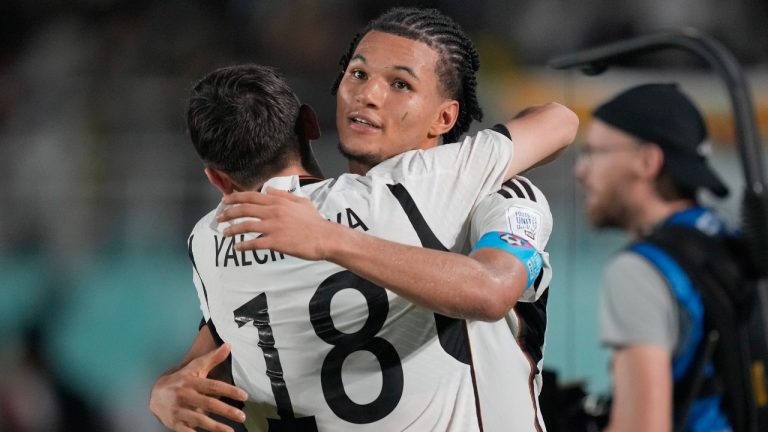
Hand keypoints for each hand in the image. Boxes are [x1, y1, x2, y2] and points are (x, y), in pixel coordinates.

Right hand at [149, 343, 247, 431]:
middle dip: (226, 411)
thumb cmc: (181, 379)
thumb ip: (213, 358)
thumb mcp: (194, 367)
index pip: (213, 386)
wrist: (155, 393)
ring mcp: (178, 410)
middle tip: (242, 417)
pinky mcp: (173, 423)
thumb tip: (229, 345)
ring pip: (199, 419)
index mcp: (191, 381)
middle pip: (208, 404)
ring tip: (231, 431)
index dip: (229, 391)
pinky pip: (186, 431)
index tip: (244, 396)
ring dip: (216, 427)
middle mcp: (184, 395)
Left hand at [217, 188, 333, 259]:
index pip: (251, 197)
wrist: (324, 237)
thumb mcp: (301, 202)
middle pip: (244, 210)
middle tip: (219, 218)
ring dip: (232, 229)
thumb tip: (268, 191)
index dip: (235, 198)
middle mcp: (273, 212)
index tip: (224, 201)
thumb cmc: (315, 221)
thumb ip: (283, 195)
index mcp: (278, 202)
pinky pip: (254, 243)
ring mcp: (273, 227)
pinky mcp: (275, 242)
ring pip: (246, 226)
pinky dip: (244, 245)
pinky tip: (238, 247)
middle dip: (228, 213)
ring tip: (225, 233)